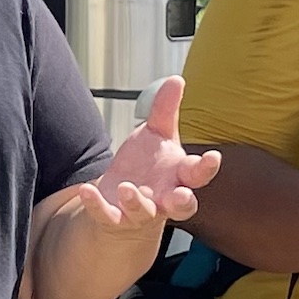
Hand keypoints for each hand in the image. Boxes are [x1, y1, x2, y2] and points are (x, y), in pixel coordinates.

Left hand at [88, 77, 222, 228]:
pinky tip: (86, 189)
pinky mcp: (114, 218)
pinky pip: (106, 214)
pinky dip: (96, 204)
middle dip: (183, 201)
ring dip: (137, 202)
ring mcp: (140, 212)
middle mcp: (164, 197)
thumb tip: (176, 79)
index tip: (212, 157)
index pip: (198, 174)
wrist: (121, 199)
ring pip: (144, 212)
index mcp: (178, 176)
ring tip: (128, 188)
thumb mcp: (156, 136)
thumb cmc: (147, 166)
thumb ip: (166, 111)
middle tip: (181, 195)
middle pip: (182, 205)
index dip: (207, 167)